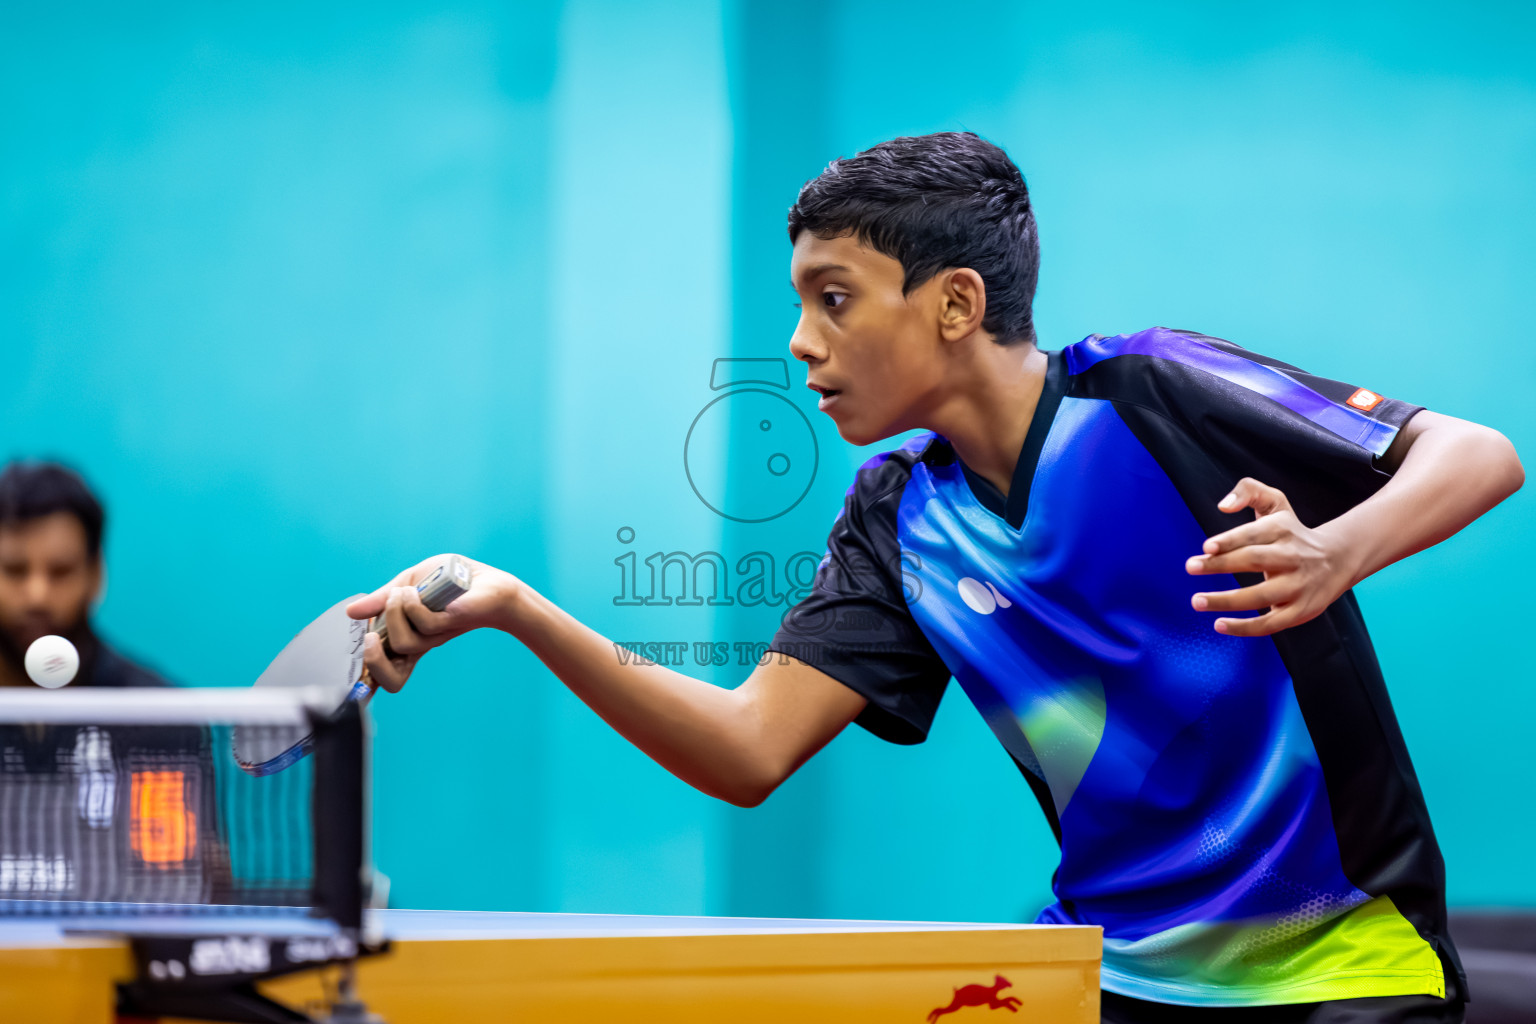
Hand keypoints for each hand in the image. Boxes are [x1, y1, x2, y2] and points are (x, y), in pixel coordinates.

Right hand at [345, 554, 522, 693]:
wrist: (484, 577)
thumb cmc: (447, 581)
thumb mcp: (406, 582)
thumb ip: (381, 599)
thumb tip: (351, 613)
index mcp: (403, 636)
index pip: (382, 673)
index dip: (365, 681)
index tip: (353, 676)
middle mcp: (418, 643)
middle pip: (388, 677)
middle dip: (372, 657)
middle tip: (372, 634)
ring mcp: (435, 637)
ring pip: (403, 643)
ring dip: (395, 612)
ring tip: (405, 592)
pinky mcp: (451, 625)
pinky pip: (424, 624)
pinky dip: (413, 604)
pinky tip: (419, 591)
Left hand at [1185, 478, 1360, 636]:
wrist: (1338, 559)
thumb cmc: (1292, 532)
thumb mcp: (1276, 504)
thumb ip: (1249, 491)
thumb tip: (1223, 505)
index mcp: (1283, 530)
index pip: (1254, 533)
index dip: (1230, 540)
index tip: (1206, 547)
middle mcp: (1292, 557)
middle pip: (1254, 560)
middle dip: (1220, 565)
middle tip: (1190, 567)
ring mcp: (1298, 586)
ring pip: (1260, 595)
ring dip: (1226, 600)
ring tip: (1197, 601)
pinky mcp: (1300, 611)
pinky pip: (1270, 623)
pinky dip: (1244, 627)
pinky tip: (1219, 625)